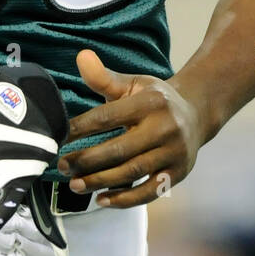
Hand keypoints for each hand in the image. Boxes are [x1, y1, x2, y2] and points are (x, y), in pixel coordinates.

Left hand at [57, 49, 206, 207]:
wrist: (196, 115)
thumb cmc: (155, 99)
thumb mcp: (134, 84)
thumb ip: (104, 77)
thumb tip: (80, 56)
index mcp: (150, 102)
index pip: (108, 117)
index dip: (80, 128)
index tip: (58, 137)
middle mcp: (164, 127)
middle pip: (119, 149)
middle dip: (86, 160)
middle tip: (62, 165)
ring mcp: (173, 152)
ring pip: (132, 172)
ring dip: (100, 181)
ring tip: (75, 184)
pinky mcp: (178, 173)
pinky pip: (149, 191)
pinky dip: (125, 199)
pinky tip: (102, 200)